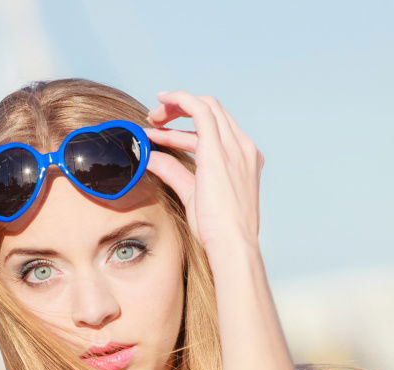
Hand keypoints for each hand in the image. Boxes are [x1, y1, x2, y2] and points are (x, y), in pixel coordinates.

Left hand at [143, 89, 264, 256]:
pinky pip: (199, 109)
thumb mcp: (192, 194)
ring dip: (177, 106)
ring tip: (153, 116)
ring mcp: (234, 146)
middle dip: (182, 110)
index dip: (189, 124)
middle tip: (156, 119)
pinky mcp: (218, 149)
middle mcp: (243, 148)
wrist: (232, 244)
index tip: (167, 130)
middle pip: (212, 112)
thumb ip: (173, 172)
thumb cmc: (217, 230)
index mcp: (243, 159)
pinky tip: (162, 100)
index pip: (217, 129)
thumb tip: (150, 158)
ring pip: (206, 106)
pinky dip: (180, 100)